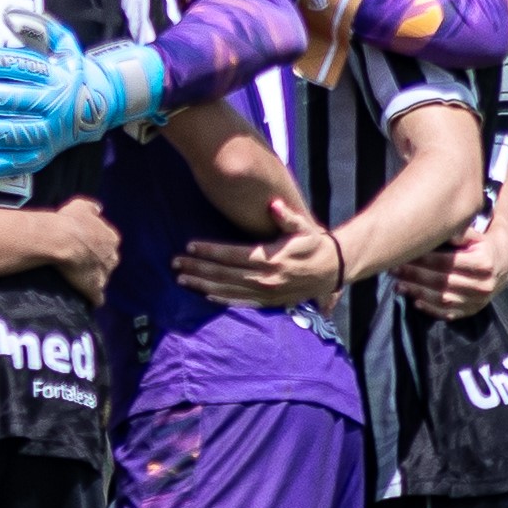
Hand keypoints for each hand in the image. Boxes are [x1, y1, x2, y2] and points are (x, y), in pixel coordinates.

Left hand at [0, 15, 164, 179]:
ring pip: (10, 133)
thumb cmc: (69, 74)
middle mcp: (52, 103)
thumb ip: (40, 27)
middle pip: (8, 100)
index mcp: (53, 76)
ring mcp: (49, 132)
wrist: (98, 106)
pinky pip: (17, 161)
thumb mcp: (65, 45)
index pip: (17, 66)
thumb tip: (9, 14)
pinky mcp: (44, 154)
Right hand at [46, 195, 120, 303]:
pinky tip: (87, 301)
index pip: (108, 244)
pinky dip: (93, 299)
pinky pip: (97, 298)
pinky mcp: (94, 289)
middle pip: (108, 262)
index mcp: (111, 238)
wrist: (61, 240)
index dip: (97, 246)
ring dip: (94, 280)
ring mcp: (105, 275)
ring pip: (103, 279)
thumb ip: (92, 207)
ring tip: (79, 281)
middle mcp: (112, 257)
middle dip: (98, 264)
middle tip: (80, 263)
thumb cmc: (71, 221)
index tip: (85, 247)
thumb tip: (98, 209)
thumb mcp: (81, 205)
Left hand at [174, 198, 342, 308]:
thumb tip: (273, 204)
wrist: (332, 270)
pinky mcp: (268, 303)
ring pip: (227, 289)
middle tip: (175, 262)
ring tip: (181, 278)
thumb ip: (287, 217)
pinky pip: (239, 302)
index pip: (232, 254)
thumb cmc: (314, 244)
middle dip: (197, 267)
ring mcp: (265, 293)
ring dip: (202, 284)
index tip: (189, 245)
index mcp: (270, 258)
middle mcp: (264, 278)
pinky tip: (204, 295)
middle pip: (223, 273)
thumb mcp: (304, 227)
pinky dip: (221, 299)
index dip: (209, 250)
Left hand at [393, 222, 507, 319]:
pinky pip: (448, 313)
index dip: (424, 259)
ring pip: (443, 299)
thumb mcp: (475, 235)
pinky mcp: (472, 311)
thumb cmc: (482, 245)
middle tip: (393, 270)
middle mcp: (484, 285)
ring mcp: (478, 301)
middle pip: (442, 281)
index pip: (447, 262)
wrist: (504, 264)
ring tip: (398, 285)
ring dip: (417, 292)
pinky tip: (414, 300)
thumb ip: (459, 232)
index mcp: (484, 263)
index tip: (404, 255)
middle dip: (415, 276)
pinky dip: (430, 309)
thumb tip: (442, 232)